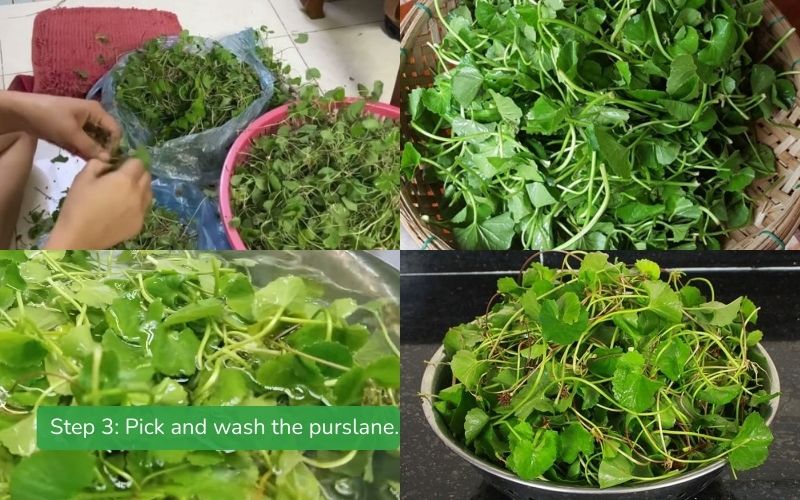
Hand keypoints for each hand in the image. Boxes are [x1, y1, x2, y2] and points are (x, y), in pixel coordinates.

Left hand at [5, 92, 120, 159]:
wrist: (23, 112)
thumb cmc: (50, 117)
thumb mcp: (71, 133)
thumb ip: (90, 147)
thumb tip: (108, 160)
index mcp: (97, 111)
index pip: (115, 130)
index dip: (114, 145)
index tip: (108, 160)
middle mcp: (94, 117)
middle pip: (106, 137)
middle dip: (103, 150)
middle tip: (97, 163)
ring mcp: (84, 124)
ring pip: (95, 141)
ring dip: (92, 151)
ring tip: (86, 160)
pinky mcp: (74, 131)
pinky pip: (85, 142)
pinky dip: (83, 150)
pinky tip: (77, 155)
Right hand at [45, 159, 151, 248]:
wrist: (79, 237)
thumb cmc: (78, 205)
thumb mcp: (83, 177)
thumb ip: (98, 164)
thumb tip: (109, 163)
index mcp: (125, 180)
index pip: (139, 162)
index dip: (129, 162)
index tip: (119, 166)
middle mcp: (138, 194)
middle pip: (147, 177)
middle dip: (137, 173)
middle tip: (122, 178)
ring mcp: (141, 211)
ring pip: (148, 193)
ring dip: (140, 188)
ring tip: (124, 193)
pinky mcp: (140, 224)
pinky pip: (143, 209)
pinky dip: (137, 205)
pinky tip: (122, 209)